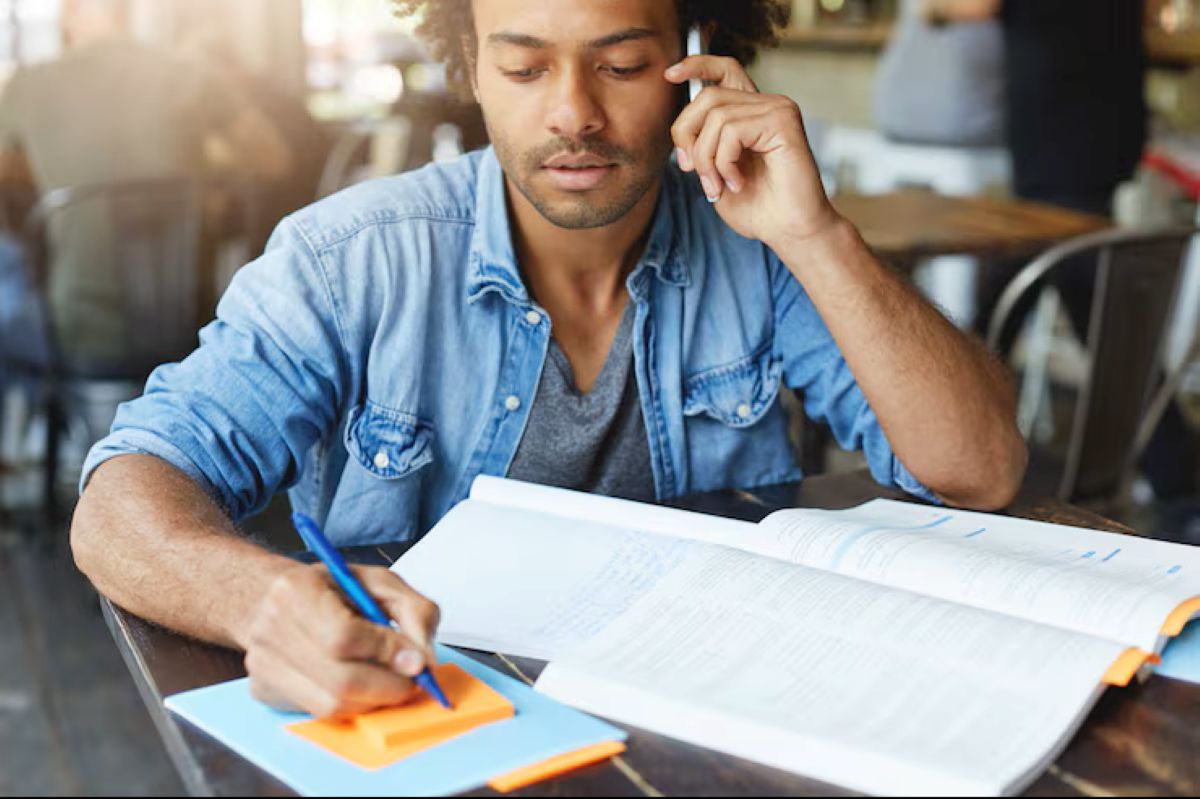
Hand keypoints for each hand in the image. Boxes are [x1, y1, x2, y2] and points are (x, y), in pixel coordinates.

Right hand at [241, 562, 439, 718]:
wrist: (268, 597)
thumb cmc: (328, 588)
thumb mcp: (379, 582)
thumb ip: (413, 610)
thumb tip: (422, 659)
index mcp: (296, 590)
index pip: (343, 636)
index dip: (385, 652)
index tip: (416, 660)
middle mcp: (270, 630)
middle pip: (340, 680)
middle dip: (388, 687)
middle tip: (412, 681)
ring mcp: (262, 665)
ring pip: (331, 704)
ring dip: (373, 700)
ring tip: (388, 682)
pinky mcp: (264, 690)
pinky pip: (319, 712)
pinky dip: (350, 704)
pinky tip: (359, 684)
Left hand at [665, 55, 840, 250]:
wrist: (791, 232)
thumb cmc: (758, 208)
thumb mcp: (716, 174)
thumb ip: (701, 146)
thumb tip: (681, 129)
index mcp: (750, 113)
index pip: (724, 70)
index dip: (695, 65)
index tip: (670, 75)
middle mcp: (766, 105)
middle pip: (708, 95)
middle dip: (687, 134)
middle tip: (692, 171)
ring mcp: (777, 109)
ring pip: (716, 116)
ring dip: (706, 158)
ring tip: (718, 185)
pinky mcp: (783, 121)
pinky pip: (732, 130)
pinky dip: (724, 162)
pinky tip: (737, 183)